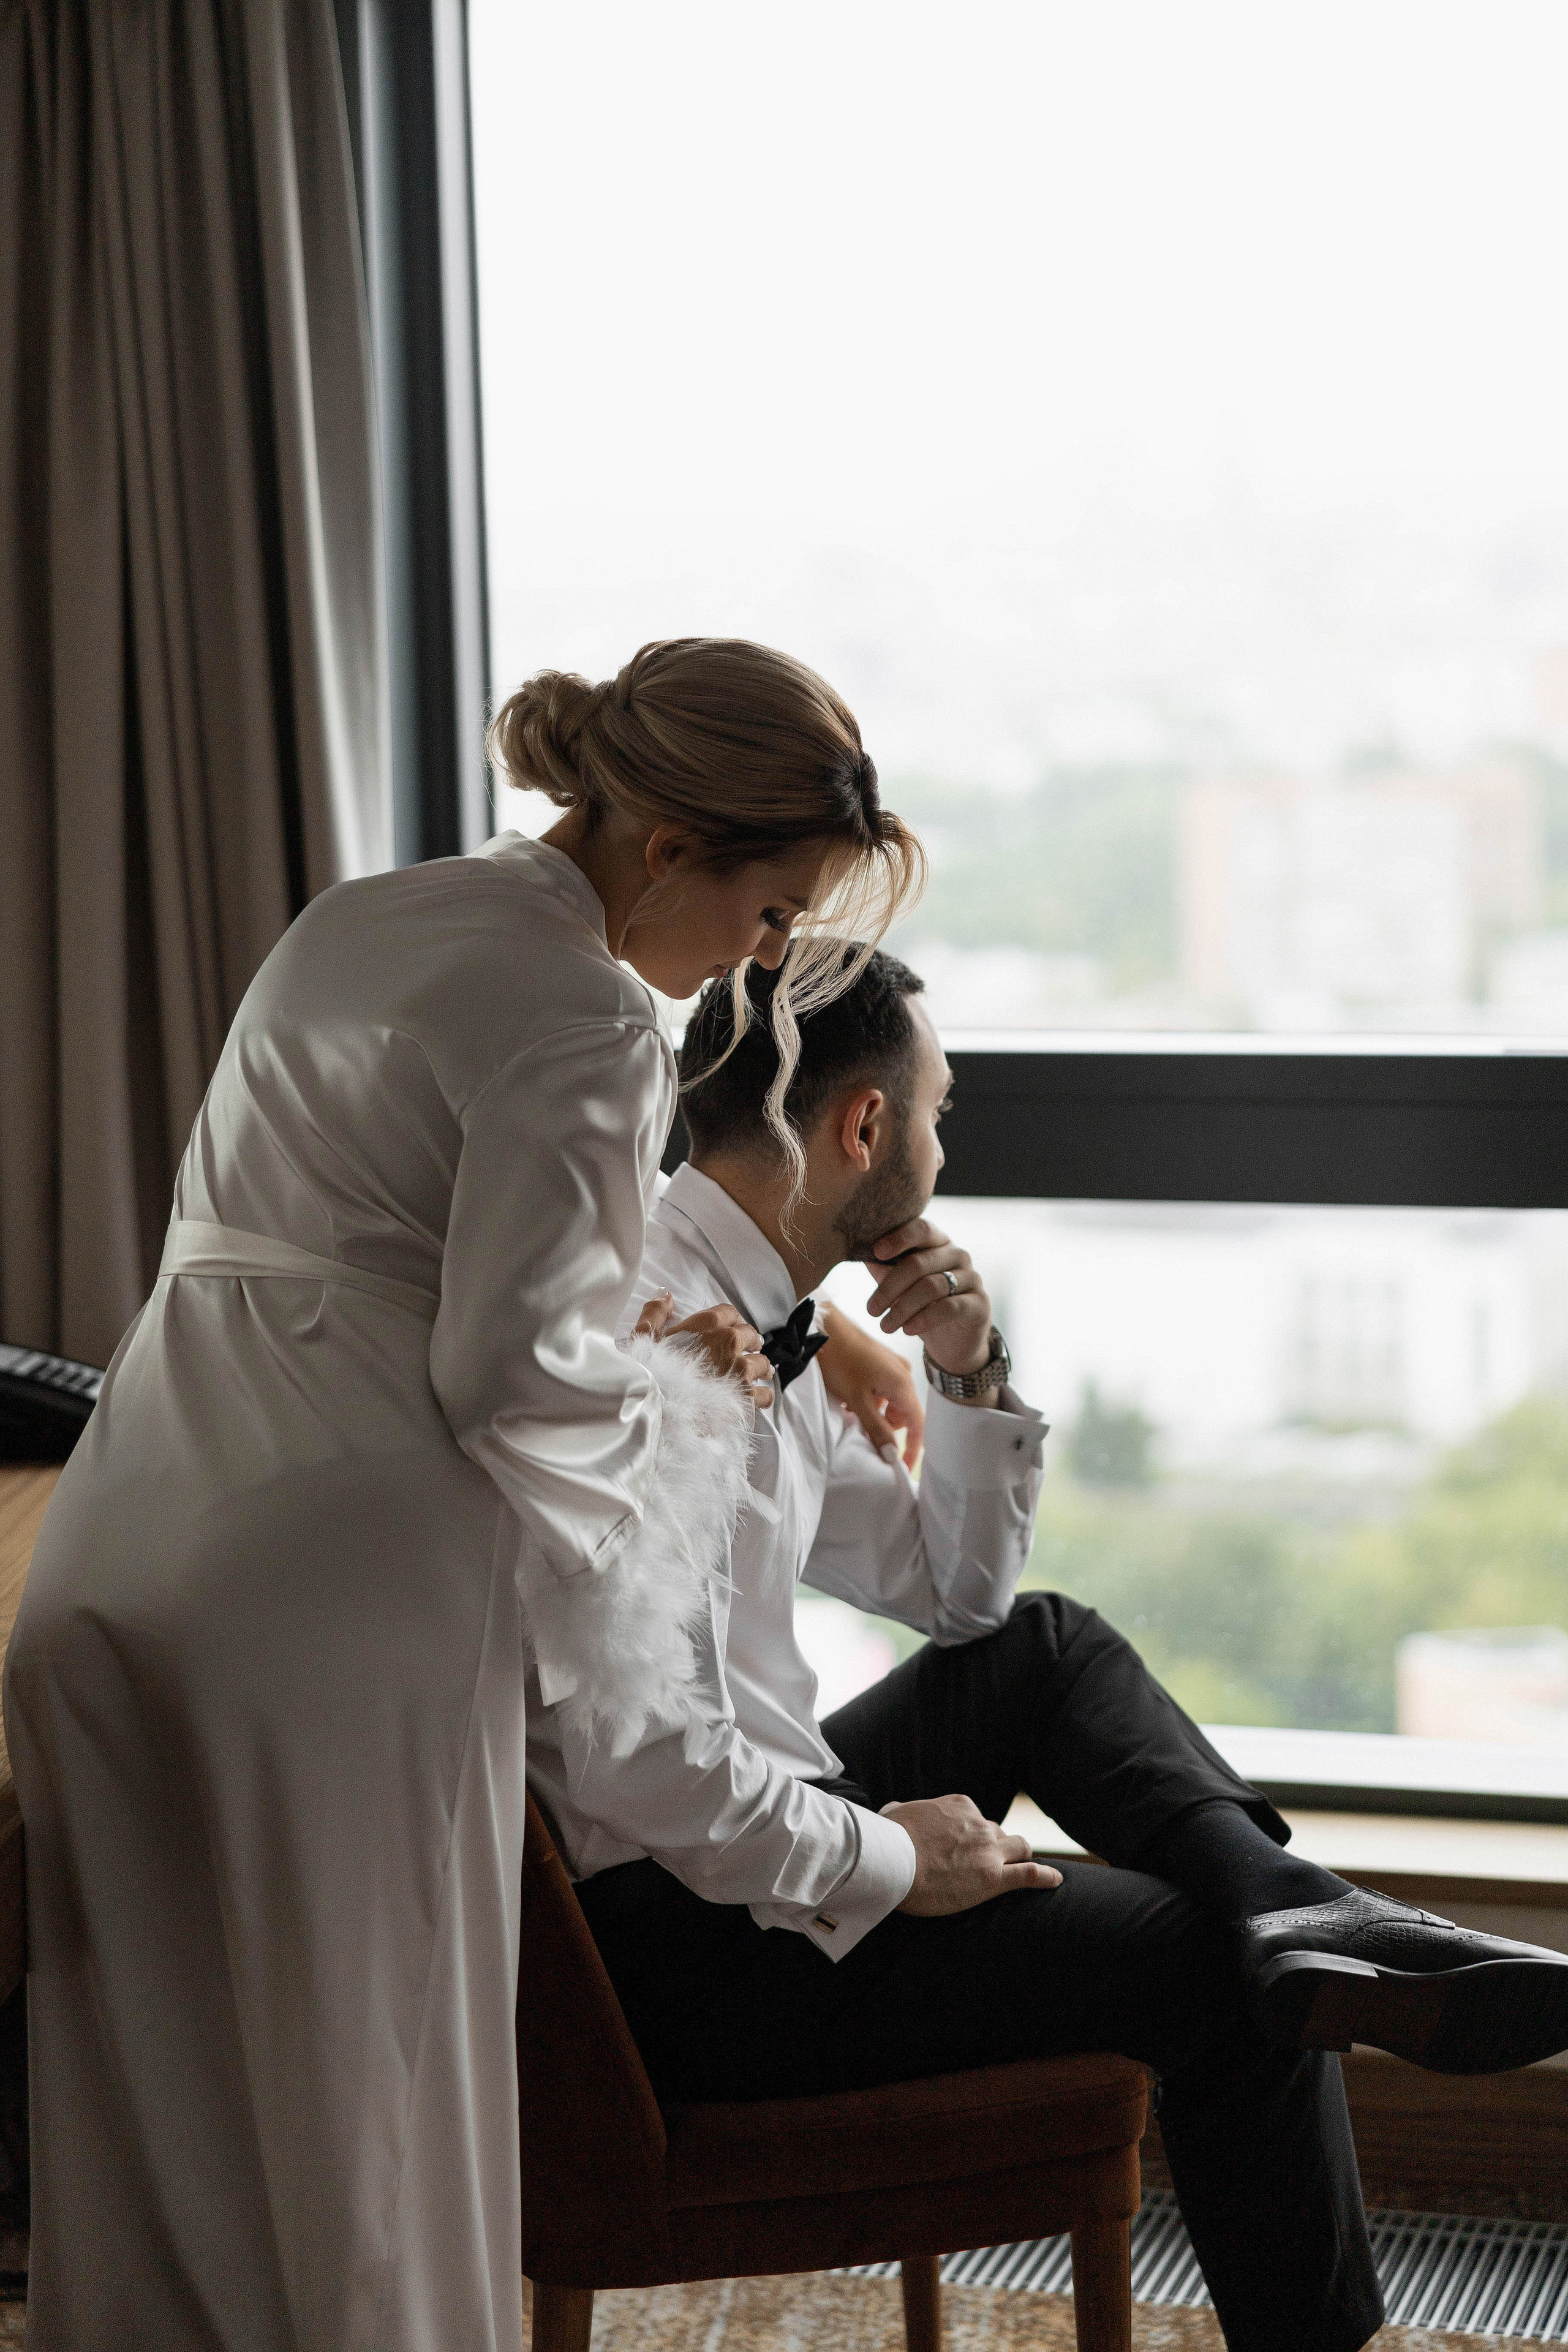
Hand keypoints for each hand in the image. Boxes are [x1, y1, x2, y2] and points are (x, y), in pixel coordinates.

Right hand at [634, 1294, 773, 1408]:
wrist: (662, 1410)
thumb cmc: (652, 1374)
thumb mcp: (644, 1338)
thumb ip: (655, 1313)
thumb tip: (665, 1295)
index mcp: (707, 1325)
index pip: (730, 1312)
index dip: (731, 1320)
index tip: (731, 1327)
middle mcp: (728, 1342)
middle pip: (750, 1334)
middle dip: (749, 1342)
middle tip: (747, 1349)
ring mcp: (740, 1369)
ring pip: (762, 1363)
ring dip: (761, 1367)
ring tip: (759, 1372)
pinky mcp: (746, 1396)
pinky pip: (765, 1393)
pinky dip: (763, 1396)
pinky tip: (758, 1397)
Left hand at [816, 1302, 925, 1469]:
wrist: (822, 1325)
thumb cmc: (840, 1361)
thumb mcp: (858, 1400)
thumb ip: (877, 1429)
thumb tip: (893, 1456)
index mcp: (903, 1384)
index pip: (917, 1425)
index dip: (910, 1448)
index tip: (900, 1468)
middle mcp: (903, 1374)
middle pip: (902, 1414)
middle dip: (885, 1427)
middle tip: (861, 1431)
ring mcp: (891, 1365)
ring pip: (888, 1402)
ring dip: (873, 1413)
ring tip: (849, 1412)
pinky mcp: (878, 1361)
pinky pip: (880, 1389)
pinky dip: (868, 1399)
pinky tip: (848, 1399)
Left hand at [864, 1219, 994, 1382]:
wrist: (953, 1341)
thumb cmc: (921, 1305)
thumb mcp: (899, 1284)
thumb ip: (882, 1266)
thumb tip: (857, 1251)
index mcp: (938, 1242)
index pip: (921, 1229)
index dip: (899, 1238)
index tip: (876, 1252)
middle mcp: (957, 1255)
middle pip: (918, 1263)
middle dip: (889, 1288)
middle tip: (871, 1310)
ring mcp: (972, 1277)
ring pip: (931, 1287)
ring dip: (902, 1309)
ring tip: (885, 1326)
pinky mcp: (979, 1303)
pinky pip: (949, 1307)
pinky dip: (924, 1319)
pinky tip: (908, 1330)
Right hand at [884, 1793, 1061, 1915]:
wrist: (894, 1863)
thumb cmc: (889, 1840)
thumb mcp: (895, 1813)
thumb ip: (903, 1810)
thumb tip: (895, 1810)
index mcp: (960, 1806)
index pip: (978, 1817)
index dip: (973, 1833)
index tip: (965, 1845)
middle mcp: (979, 1824)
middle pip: (999, 1833)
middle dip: (995, 1845)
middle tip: (983, 1861)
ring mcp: (989, 1851)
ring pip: (1019, 1848)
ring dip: (1020, 1856)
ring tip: (1021, 1866)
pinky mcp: (993, 1878)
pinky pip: (1029, 1874)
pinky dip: (1045, 1876)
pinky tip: (1055, 1880)